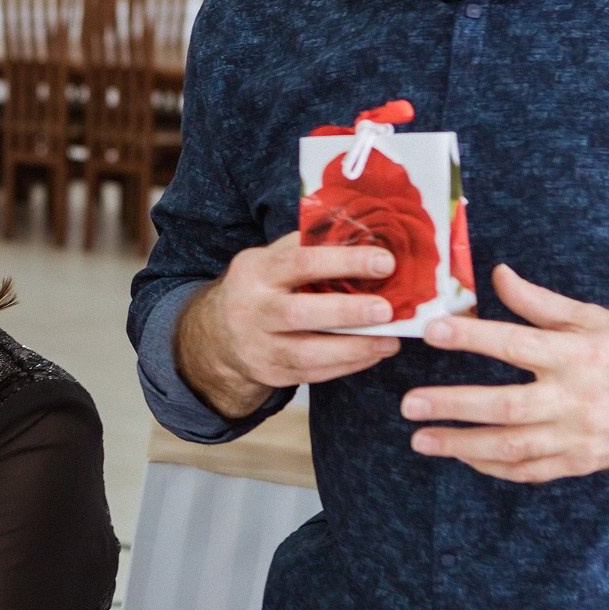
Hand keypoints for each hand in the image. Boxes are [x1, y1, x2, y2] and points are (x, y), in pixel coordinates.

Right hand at [176, 230, 402, 416]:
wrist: (217, 334)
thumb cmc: (260, 288)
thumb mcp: (271, 258)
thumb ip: (309, 247)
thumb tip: (366, 235)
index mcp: (256, 271)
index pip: (301, 262)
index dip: (344, 261)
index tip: (385, 262)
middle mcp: (251, 309)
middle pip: (298, 313)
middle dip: (347, 312)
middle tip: (386, 310)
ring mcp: (257, 346)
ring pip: (307, 353)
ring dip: (354, 348)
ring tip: (390, 341)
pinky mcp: (270, 373)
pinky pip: (313, 374)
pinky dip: (348, 365)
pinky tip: (372, 353)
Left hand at [401, 264, 608, 482]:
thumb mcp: (596, 319)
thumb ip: (542, 303)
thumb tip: (498, 275)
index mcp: (580, 355)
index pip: (516, 344)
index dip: (472, 337)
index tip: (433, 330)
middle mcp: (578, 399)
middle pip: (506, 405)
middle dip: (453, 405)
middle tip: (408, 403)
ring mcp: (579, 438)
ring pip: (511, 448)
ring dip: (461, 445)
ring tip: (420, 439)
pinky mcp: (582, 464)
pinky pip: (529, 471)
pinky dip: (492, 467)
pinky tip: (462, 456)